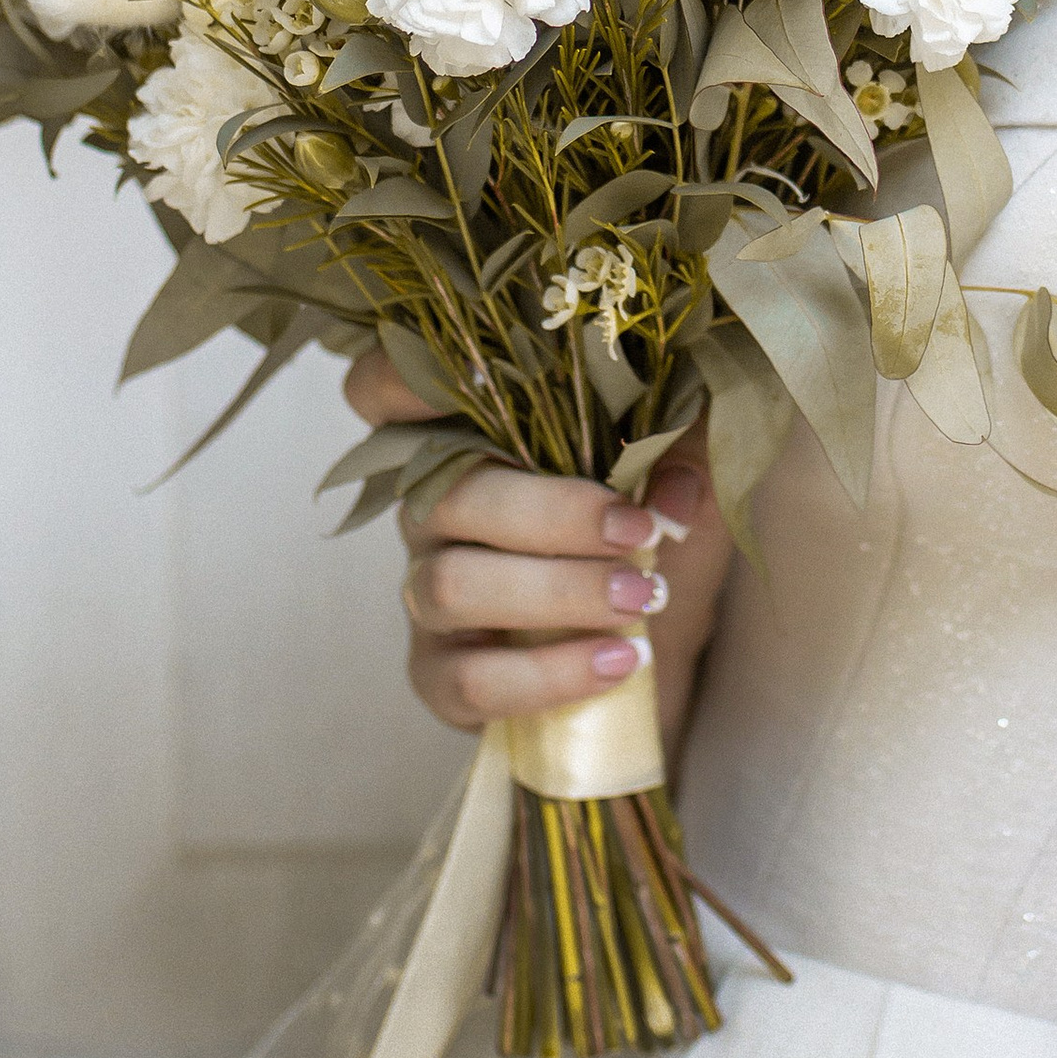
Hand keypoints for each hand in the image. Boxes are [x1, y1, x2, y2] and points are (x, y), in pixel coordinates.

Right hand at [342, 351, 733, 751]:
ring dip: (556, 594)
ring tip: (642, 599)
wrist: (648, 633)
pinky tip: (620, 660)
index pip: (382, 393)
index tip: (474, 378)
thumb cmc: (642, 526)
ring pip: (451, 585)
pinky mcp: (437, 674)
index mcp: (463, 439)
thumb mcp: (671, 469)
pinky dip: (550, 673)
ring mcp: (424, 592)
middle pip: (448, 497)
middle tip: (640, 532)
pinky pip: (470, 678)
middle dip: (551, 515)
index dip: (400, 382)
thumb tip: (670, 494)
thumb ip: (675, 453)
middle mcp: (427, 510)